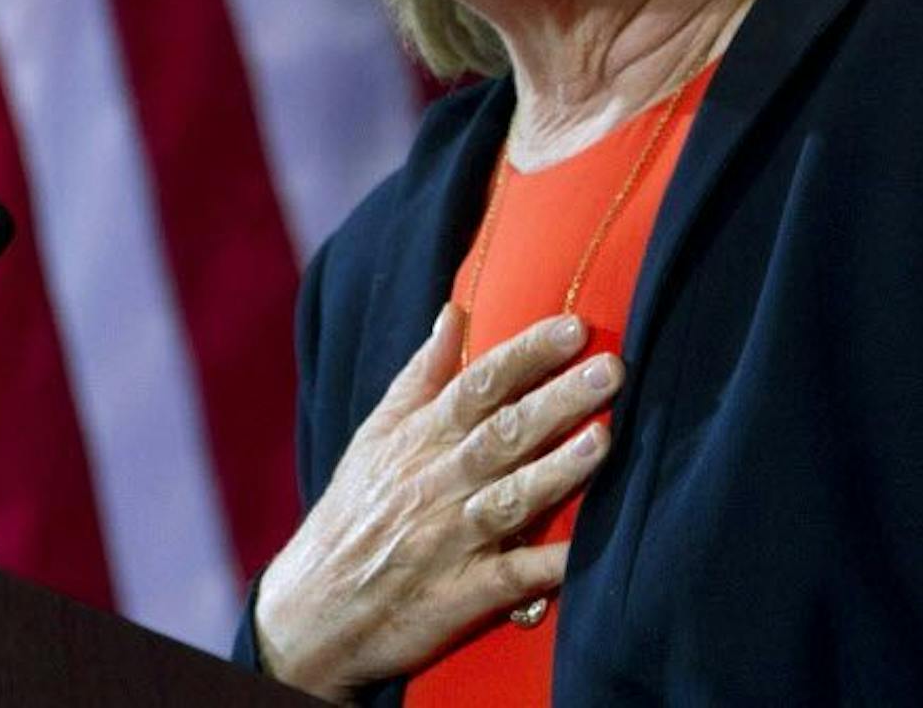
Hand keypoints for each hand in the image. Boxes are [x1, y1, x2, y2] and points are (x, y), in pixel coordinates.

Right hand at [252, 306, 622, 700]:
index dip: (526, 354)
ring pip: (511, 499)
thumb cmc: (353, 512)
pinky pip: (512, 578)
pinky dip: (549, 564)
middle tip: (611, 370)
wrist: (312, 611)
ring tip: (604, 439)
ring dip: (558, 470)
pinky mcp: (460, 595)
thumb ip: (421, 374)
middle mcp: (436, 484)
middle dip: (557, 401)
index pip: (477, 386)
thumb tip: (456, 311)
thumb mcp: (375, 436)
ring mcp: (450, 541)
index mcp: (418, 440)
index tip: (573, 328)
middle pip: (502, 434)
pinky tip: (588, 550)